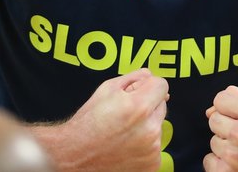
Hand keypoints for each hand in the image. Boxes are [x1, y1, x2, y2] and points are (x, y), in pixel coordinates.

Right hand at [53, 69, 168, 171]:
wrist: (75, 157)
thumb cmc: (88, 124)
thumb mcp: (106, 90)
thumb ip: (133, 78)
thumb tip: (149, 75)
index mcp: (139, 107)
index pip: (162, 85)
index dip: (148, 85)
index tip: (139, 91)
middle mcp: (149, 130)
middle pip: (162, 105)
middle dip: (147, 105)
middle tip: (125, 113)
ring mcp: (152, 151)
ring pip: (158, 126)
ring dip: (146, 126)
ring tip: (122, 132)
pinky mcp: (152, 165)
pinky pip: (155, 146)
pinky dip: (145, 144)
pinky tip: (126, 146)